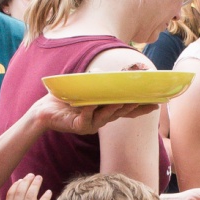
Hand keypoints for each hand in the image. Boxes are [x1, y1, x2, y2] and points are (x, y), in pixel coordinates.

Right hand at [4, 173, 50, 199]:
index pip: (11, 194)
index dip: (16, 185)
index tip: (21, 180)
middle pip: (20, 192)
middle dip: (26, 181)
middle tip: (32, 175)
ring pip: (30, 195)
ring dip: (35, 185)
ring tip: (39, 178)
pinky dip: (44, 197)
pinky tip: (48, 192)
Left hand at [30, 93, 152, 135]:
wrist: (43, 111)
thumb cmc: (65, 99)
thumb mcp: (86, 89)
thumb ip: (101, 84)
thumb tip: (117, 72)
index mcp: (104, 111)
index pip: (126, 110)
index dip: (141, 108)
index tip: (156, 103)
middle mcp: (100, 120)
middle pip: (120, 113)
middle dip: (132, 106)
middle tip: (145, 100)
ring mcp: (90, 124)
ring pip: (106, 116)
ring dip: (114, 108)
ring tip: (123, 101)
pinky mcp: (77, 126)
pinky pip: (85, 118)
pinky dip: (89, 110)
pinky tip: (92, 104)